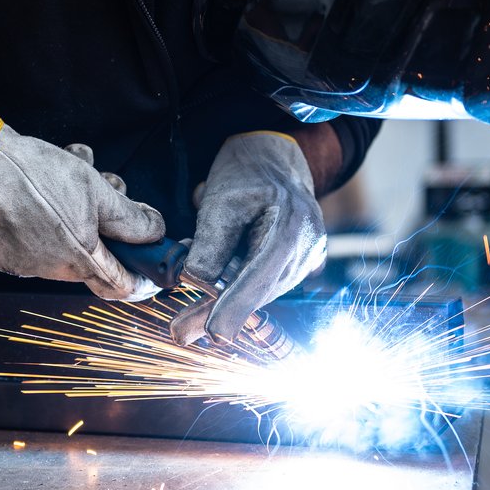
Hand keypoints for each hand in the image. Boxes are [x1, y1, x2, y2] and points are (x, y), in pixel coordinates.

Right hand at [0, 115, 165, 299]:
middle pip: (92, 248)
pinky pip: (30, 226)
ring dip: (75, 198)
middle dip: (106, 216)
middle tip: (109, 183)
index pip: (118, 285)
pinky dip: (42, 201)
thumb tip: (154, 232)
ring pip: (62, 230)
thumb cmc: (30, 181)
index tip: (152, 269)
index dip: (140, 278)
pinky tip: (39, 170)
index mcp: (77, 261)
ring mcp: (18, 258)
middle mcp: (48, 268)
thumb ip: (129, 218)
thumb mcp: (94, 190)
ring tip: (74, 161)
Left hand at [169, 131, 326, 344]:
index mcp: (293, 225)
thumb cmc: (247, 171)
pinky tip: (210, 293)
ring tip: (187, 316)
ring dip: (224, 302)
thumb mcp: (221, 199)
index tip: (215, 332)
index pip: (262, 276)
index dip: (236, 307)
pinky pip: (263, 283)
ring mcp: (307, 256)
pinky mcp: (296, 263)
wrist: (274, 157)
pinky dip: (236, 289)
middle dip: (220, 312)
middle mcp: (308, 246)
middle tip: (181, 332)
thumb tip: (194, 282)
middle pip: (260, 291)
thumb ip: (211, 243)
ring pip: (260, 291)